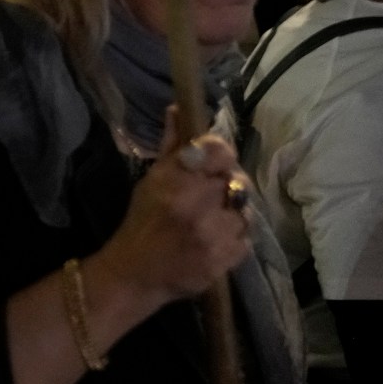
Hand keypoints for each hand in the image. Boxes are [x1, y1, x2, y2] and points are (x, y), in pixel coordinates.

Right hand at [91, 106, 251, 310]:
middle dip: (226, 187)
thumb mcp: (150, 181)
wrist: (136, 274)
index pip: (219, 150)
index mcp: (174, 181)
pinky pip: (246, 238)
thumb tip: (179, 109)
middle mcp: (196, 204)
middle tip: (210, 196)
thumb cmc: (142, 222)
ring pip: (245, 211)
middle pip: (237, 181)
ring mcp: (214, 234)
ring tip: (211, 221)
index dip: (220, 154)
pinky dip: (234, 238)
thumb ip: (172, 147)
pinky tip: (214, 240)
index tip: (212, 161)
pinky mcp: (226, 258)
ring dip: (232, 214)